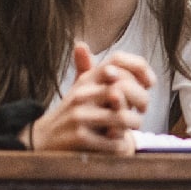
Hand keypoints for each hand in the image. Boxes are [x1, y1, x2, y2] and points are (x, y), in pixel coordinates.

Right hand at [29, 42, 152, 154]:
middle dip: (141, 100)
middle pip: (123, 88)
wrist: (41, 141)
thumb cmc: (70, 114)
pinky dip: (121, 144)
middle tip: (142, 110)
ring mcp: (79, 116)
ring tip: (132, 126)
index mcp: (86, 80)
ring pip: (122, 116)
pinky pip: (113, 141)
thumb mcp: (77, 89)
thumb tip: (81, 44)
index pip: (117, 61)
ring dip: (134, 123)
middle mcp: (82, 95)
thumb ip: (87, 69)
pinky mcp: (79, 138)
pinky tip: (119, 144)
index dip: (140, 68)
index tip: (150, 83)